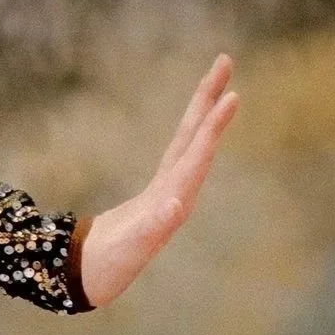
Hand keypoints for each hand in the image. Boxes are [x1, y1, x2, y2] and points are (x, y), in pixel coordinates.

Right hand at [77, 51, 237, 306]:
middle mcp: (178, 186)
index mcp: (174, 194)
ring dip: (205, 110)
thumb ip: (154, 224)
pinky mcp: (160, 187)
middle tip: (225, 60)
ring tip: (219, 81)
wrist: (102, 274)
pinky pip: (181, 149)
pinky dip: (194, 130)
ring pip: (192, 139)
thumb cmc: (115, 260)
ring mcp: (170, 186)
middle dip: (211, 99)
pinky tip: (205, 113)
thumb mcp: (134, 244)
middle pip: (198, 135)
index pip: (197, 152)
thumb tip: (174, 204)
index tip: (232, 96)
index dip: (213, 125)